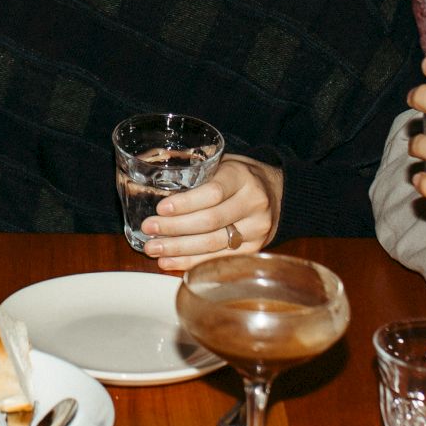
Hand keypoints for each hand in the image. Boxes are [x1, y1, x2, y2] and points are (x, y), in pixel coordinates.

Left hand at [140, 154, 283, 272]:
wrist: (277, 192)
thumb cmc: (238, 176)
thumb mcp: (222, 163)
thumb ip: (195, 171)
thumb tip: (149, 174)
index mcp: (242, 177)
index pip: (213, 193)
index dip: (185, 203)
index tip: (161, 208)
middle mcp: (253, 203)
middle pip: (210, 221)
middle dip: (175, 228)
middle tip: (149, 229)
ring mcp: (256, 229)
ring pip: (213, 244)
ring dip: (178, 249)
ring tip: (153, 248)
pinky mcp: (254, 249)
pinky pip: (219, 259)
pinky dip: (191, 262)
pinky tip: (169, 262)